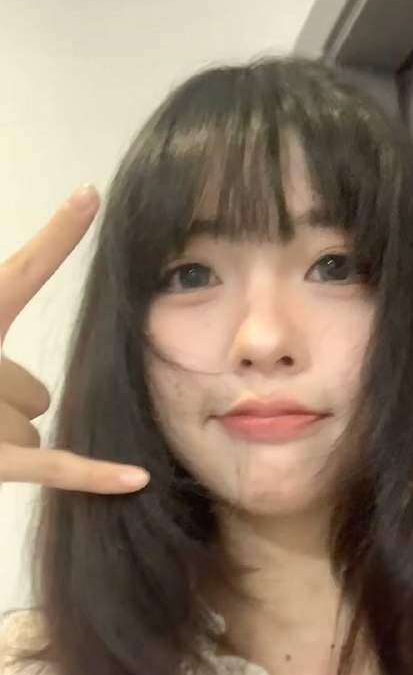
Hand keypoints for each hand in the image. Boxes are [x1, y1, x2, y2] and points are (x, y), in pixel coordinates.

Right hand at [0, 186, 149, 493]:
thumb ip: (6, 337)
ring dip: (1, 438)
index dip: (56, 236)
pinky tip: (136, 479)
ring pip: (31, 426)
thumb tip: (45, 359)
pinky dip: (92, 475)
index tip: (91, 195)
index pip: (20, 274)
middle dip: (2, 404)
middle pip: (32, 390)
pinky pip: (49, 465)